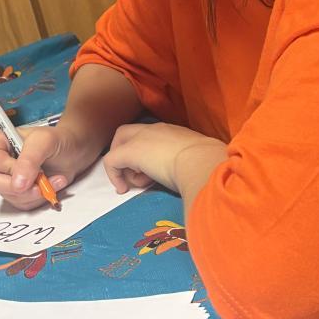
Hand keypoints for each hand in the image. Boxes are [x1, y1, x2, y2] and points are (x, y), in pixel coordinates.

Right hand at [0, 121, 97, 210]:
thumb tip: (17, 183)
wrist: (73, 153)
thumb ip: (29, 160)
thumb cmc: (57, 141)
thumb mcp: (44, 142)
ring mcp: (6, 178)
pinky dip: (38, 199)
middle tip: (40, 184)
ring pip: (8, 196)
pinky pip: (21, 204)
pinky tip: (50, 187)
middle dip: (19, 187)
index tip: (33, 171)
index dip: (9, 170)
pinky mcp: (17, 192)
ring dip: (34, 193)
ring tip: (53, 180)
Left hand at [103, 123, 227, 195]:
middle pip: (126, 133)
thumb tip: (196, 175)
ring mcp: (141, 138)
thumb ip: (192, 162)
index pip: (150, 135)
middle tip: (132, 173)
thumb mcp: (199, 159)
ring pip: (119, 147)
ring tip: (143, 183)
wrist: (202, 161)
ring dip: (127, 168)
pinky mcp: (130, 151)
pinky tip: (123, 189)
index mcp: (172, 132)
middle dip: (123, 153)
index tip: (152, 172)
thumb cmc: (207, 163)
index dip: (146, 152)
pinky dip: (114, 176)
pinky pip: (111, 161)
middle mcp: (154, 130)